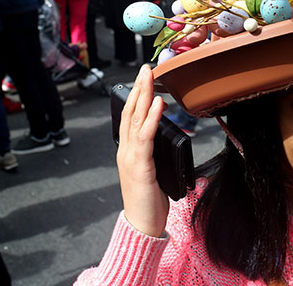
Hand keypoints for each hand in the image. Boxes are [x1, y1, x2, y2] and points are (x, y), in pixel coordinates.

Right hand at [117, 64, 168, 236]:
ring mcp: (130, 157)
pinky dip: (152, 118)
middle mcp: (125, 150)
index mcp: (128, 150)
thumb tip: (166, 136)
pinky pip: (146, 137)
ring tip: (150, 76)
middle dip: (138, 87)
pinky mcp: (140, 166)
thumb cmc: (149, 199)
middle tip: (146, 67)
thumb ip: (154, 152)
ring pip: (136, 119)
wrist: (142, 225)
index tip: (144, 77)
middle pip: (130, 112)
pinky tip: (158, 103)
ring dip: (143, 95)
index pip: (130, 116)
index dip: (136, 95)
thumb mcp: (151, 170)